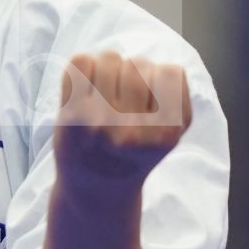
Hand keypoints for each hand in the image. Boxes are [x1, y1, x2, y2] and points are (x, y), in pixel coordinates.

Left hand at [52, 50, 192, 196]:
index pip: (171, 72)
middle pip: (139, 63)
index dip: (159, 77)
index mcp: (166, 134)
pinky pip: (81, 62)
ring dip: (107, 69)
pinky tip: (85, 91)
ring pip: (110, 58)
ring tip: (104, 93)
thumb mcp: (169, 136)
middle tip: (122, 97)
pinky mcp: (73, 116)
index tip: (148, 98)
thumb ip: (175, 100)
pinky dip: (83, 69)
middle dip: (131, 73)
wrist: (94, 190)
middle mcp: (134, 130)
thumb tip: (164, 66)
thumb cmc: (132, 155)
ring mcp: (101, 122)